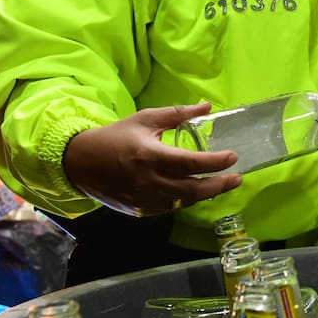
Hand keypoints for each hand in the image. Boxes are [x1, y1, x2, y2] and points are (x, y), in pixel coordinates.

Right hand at [63, 103, 241, 216]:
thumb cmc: (116, 137)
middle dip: (219, 185)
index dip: (215, 162)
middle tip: (237, 178)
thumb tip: (207, 107)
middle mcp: (149, 181)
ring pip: (183, 202)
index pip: (191, 163)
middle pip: (193, 189)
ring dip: (205, 194)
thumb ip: (177, 114)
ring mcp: (144, 199)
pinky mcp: (140, 210)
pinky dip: (185, 200)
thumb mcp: (145, 119)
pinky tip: (195, 191)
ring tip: (221, 184)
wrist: (80, 163)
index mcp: (150, 156)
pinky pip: (170, 208)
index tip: (233, 157)